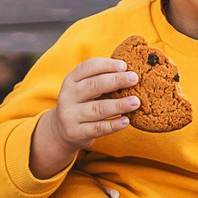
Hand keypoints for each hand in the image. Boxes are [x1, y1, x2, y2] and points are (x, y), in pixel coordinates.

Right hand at [29, 57, 140, 177]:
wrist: (62, 131)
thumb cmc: (82, 104)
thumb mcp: (84, 89)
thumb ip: (102, 80)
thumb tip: (130, 73)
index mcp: (71, 80)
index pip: (87, 67)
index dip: (106, 65)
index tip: (124, 65)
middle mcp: (68, 96)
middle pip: (93, 85)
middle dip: (116, 80)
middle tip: (134, 78)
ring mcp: (71, 115)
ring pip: (98, 108)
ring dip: (119, 104)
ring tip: (135, 102)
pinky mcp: (77, 133)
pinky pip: (98, 128)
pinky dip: (114, 124)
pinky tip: (126, 120)